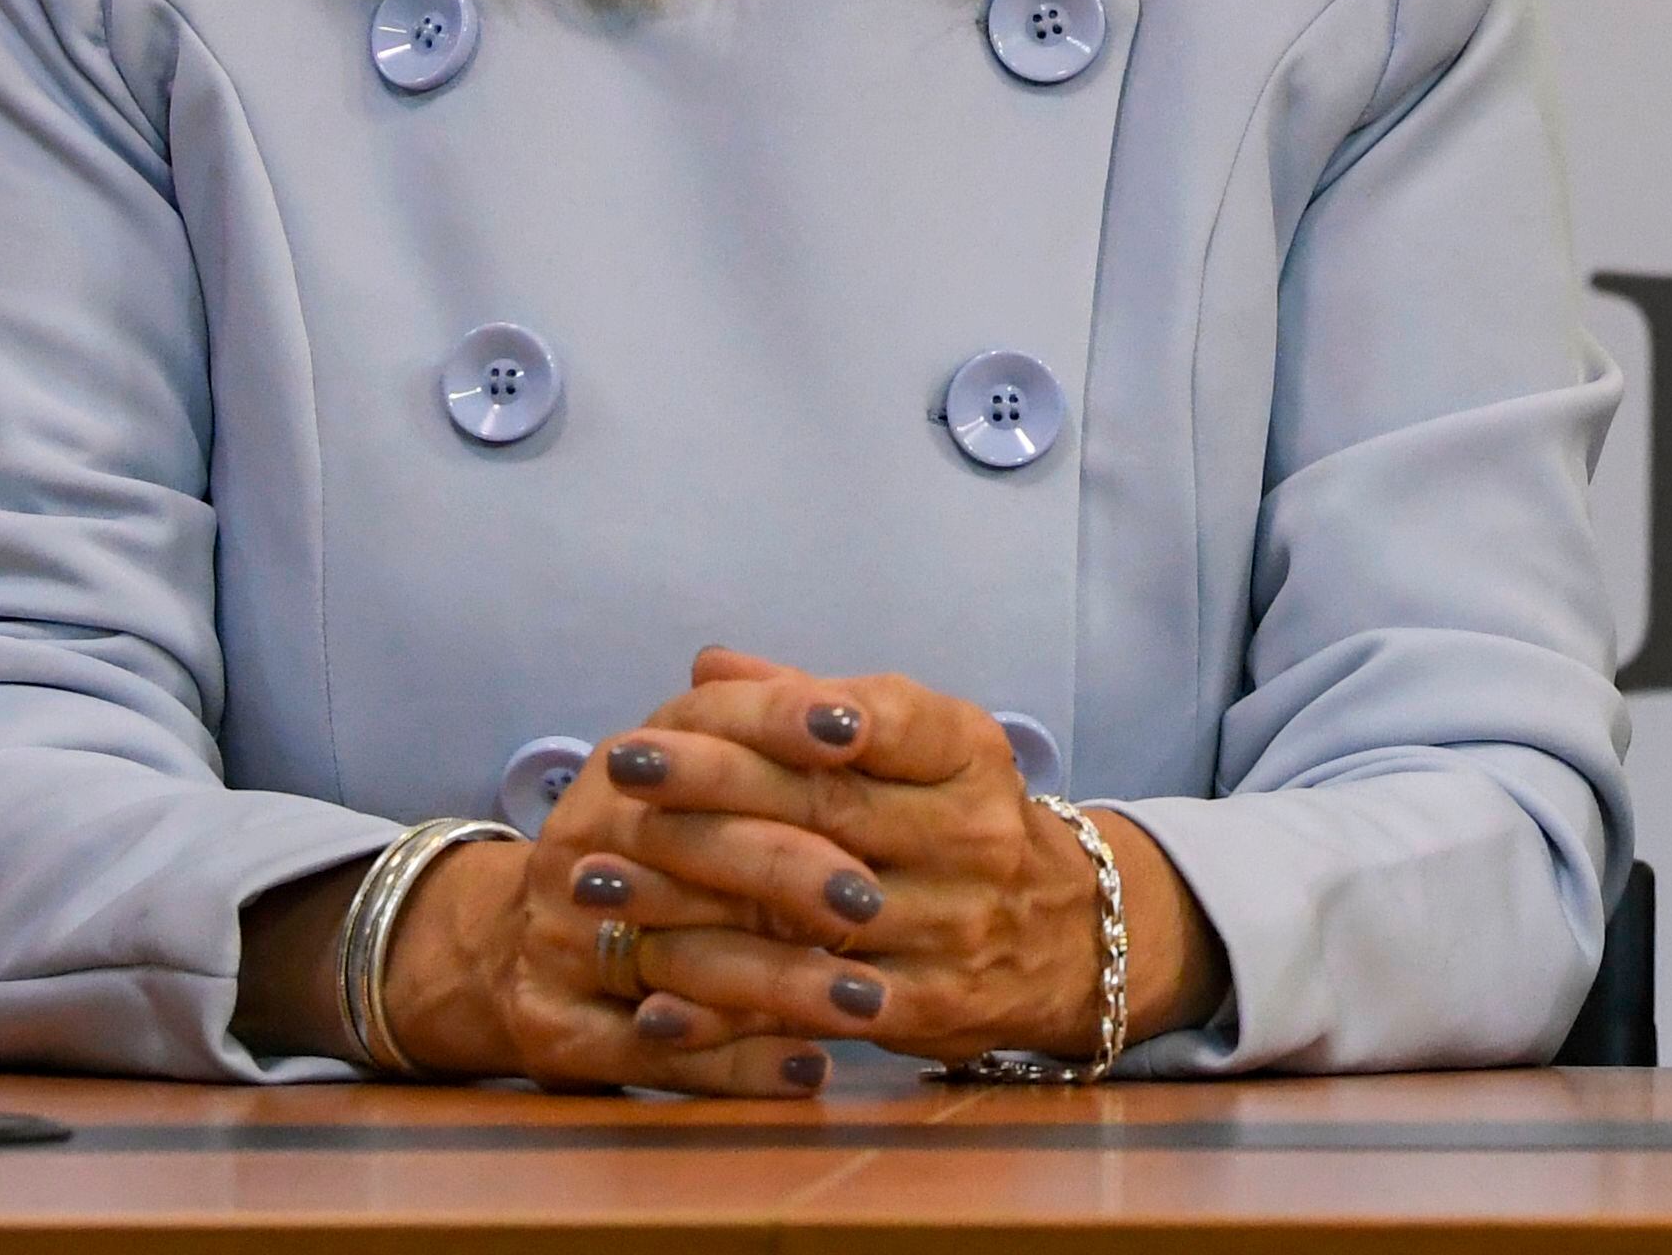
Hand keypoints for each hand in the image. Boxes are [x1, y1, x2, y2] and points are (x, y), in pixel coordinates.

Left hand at [549, 651, 1218, 1069]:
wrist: (1072, 936)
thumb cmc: (960, 825)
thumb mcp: (921, 751)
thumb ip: (813, 706)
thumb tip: (708, 666)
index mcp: (969, 755)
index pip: (883, 718)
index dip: (792, 709)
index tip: (689, 702)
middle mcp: (971, 834)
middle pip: (828, 808)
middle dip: (713, 786)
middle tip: (621, 766)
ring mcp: (955, 924)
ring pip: (809, 909)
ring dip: (693, 899)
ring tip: (599, 880)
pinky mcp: (932, 1005)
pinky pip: (817, 1005)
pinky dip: (731, 1004)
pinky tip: (653, 996)